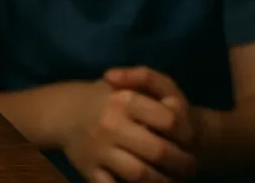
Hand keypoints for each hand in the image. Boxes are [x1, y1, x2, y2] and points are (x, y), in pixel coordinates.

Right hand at [60, 80, 197, 182]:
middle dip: (182, 164)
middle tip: (191, 168)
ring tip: (174, 181)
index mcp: (123, 100)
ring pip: (138, 174)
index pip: (169, 120)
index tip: (192, 140)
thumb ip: (152, 81)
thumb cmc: (106, 97)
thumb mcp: (128, 81)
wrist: (63, 111)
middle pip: (158, 151)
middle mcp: (111, 125)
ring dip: (163, 182)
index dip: (187, 133)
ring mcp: (99, 150)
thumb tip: (175, 106)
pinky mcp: (89, 170)